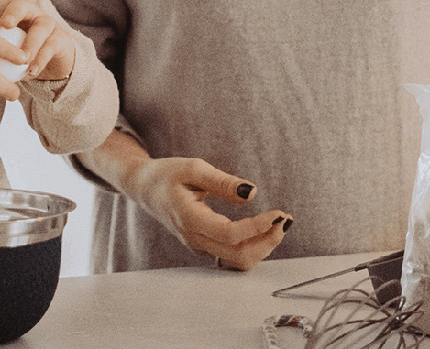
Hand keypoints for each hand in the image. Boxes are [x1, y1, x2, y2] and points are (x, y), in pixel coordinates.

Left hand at [0, 0, 76, 80]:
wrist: (50, 62)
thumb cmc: (18, 56)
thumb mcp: (3, 59)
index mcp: (12, 11)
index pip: (3, 3)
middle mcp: (31, 12)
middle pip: (22, 3)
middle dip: (12, 12)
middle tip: (5, 25)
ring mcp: (48, 23)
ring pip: (41, 26)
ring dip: (31, 42)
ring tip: (22, 59)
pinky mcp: (62, 39)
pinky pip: (51, 46)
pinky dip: (41, 58)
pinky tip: (32, 71)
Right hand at [125, 156, 290, 269]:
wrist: (145, 188)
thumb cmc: (168, 174)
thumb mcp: (194, 168)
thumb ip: (223, 182)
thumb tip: (252, 193)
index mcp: (189, 218)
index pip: (230, 234)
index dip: (257, 227)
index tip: (277, 214)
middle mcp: (194, 238)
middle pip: (237, 255)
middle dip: (266, 241)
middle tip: (284, 220)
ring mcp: (198, 245)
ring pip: (236, 260)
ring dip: (262, 247)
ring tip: (278, 224)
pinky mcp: (203, 245)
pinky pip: (231, 256)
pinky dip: (252, 247)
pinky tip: (263, 230)